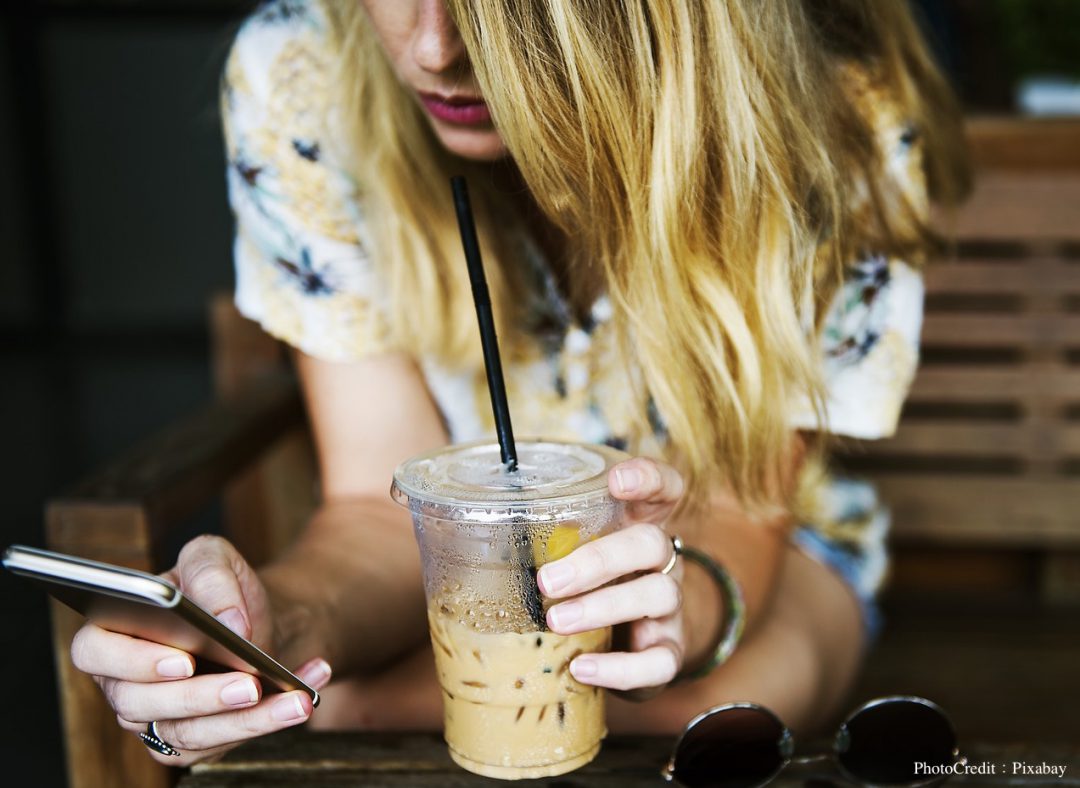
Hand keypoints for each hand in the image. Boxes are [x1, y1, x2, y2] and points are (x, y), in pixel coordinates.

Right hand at [70, 535, 332, 765]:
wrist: (256, 620)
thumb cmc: (220, 590)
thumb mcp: (215, 558)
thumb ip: (212, 576)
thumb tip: (228, 622)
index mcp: (112, 632)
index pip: (95, 652)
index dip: (133, 660)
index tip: (184, 659)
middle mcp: (124, 683)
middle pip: (144, 703)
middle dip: (202, 696)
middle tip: (249, 684)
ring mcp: (155, 718)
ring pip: (189, 733)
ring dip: (247, 719)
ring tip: (295, 699)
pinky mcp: (191, 742)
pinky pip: (224, 742)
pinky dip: (270, 720)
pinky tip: (304, 695)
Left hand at [537, 457, 684, 697]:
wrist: (632, 643)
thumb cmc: (590, 585)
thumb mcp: (573, 554)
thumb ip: (539, 538)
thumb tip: (451, 528)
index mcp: (639, 526)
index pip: (663, 488)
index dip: (647, 477)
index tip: (616, 481)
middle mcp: (661, 561)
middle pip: (650, 543)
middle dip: (599, 559)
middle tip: (548, 580)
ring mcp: (670, 607)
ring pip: (657, 595)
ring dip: (603, 607)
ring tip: (556, 621)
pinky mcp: (669, 651)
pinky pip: (659, 661)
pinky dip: (620, 667)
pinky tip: (581, 668)